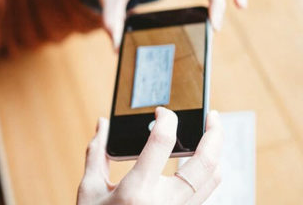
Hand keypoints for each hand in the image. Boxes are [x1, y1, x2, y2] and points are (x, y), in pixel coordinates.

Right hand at [77, 108, 222, 204]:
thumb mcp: (90, 190)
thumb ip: (97, 153)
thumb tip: (103, 124)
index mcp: (137, 191)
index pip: (162, 143)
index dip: (166, 119)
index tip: (162, 110)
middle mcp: (164, 203)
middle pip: (205, 163)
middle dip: (214, 134)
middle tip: (213, 115)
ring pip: (213, 180)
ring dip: (216, 154)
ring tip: (211, 135)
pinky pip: (206, 193)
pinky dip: (208, 172)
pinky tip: (199, 161)